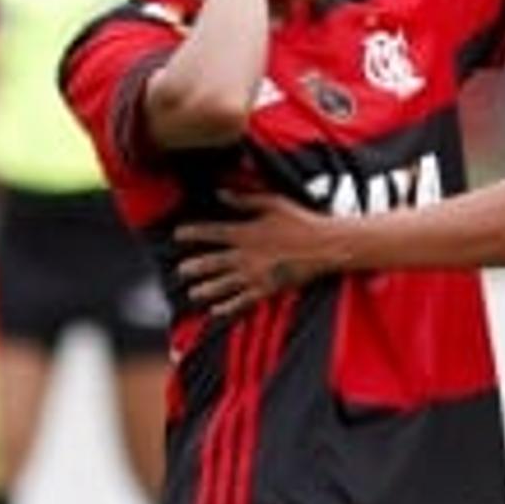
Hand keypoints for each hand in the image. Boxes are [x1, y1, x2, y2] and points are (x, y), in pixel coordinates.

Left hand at [175, 191, 336, 316]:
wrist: (327, 245)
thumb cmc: (302, 220)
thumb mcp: (274, 202)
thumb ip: (245, 199)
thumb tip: (220, 192)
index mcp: (247, 232)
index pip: (212, 233)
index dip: (192, 233)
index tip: (177, 235)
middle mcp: (246, 255)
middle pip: (212, 263)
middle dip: (194, 267)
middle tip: (180, 271)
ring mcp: (256, 274)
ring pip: (223, 284)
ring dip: (206, 289)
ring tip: (193, 293)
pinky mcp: (268, 288)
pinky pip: (243, 301)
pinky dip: (228, 306)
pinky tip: (216, 310)